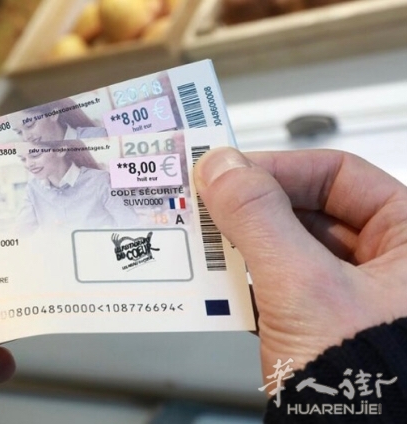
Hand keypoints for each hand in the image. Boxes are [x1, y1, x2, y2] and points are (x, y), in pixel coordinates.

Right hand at [193, 147, 406, 382]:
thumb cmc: (368, 382)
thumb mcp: (303, 285)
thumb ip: (258, 218)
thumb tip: (223, 168)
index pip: (340, 175)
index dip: (281, 168)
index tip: (231, 173)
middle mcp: (390, 264)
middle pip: (310, 209)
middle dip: (254, 208)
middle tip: (210, 204)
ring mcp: (354, 295)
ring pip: (290, 246)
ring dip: (246, 244)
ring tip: (209, 243)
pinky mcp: (324, 322)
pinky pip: (280, 282)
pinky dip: (249, 279)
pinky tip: (222, 282)